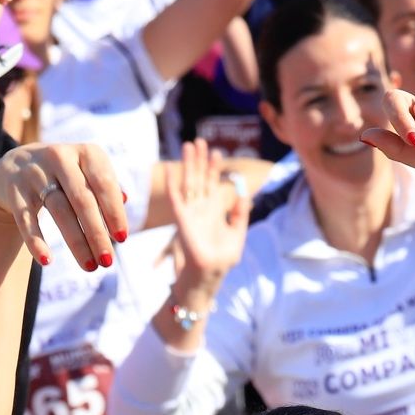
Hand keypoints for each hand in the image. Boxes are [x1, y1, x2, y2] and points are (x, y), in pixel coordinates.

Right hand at [0, 141, 127, 270]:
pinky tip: (47, 261)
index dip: (114, 212)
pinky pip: (27, 219)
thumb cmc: (66, 176)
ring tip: (90, 266)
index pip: (104, 184)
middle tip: (108, 261)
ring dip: (76, 242)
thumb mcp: (88, 173)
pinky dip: (36, 241)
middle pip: (82, 200)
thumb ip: (108, 187)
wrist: (16, 165)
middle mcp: (59, 157)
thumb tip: (124, 201)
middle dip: (97, 233)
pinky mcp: (14, 191)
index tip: (122, 239)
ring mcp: (35, 173)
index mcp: (85, 153)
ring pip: (59, 211)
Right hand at [166, 139, 249, 285]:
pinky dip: (173, 185)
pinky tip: (170, 170)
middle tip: (199, 140)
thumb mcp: (237, 234)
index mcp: (215, 209)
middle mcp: (202, 207)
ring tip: (189, 145)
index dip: (215, 167)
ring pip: (189, 182)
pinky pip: (176, 199)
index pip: (214, 183)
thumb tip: (244, 193)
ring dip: (188, 164)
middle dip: (200, 160)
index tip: (217, 151)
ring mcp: (191, 212)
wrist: (210, 274)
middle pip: (200, 177)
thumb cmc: (223, 258)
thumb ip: (240, 214)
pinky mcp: (183, 220)